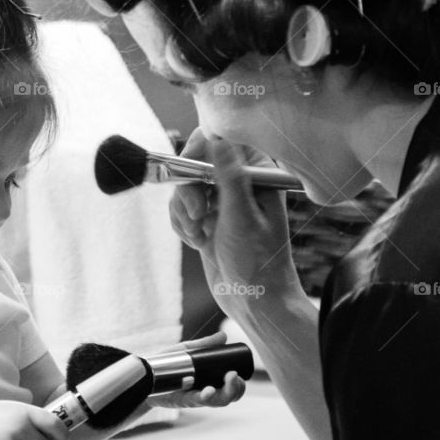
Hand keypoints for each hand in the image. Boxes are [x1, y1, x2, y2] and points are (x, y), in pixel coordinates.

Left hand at [144, 332, 246, 409]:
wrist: (142, 374)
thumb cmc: (164, 365)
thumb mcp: (187, 352)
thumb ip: (204, 345)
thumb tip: (224, 336)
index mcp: (209, 383)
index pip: (231, 390)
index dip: (239, 386)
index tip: (238, 374)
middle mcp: (204, 394)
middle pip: (227, 398)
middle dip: (236, 389)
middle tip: (234, 376)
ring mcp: (194, 398)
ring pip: (217, 402)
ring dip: (225, 392)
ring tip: (229, 379)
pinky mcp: (183, 400)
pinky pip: (198, 400)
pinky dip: (205, 395)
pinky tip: (207, 389)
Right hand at [169, 131, 298, 311]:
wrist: (254, 302)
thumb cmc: (258, 263)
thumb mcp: (241, 217)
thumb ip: (228, 176)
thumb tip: (218, 137)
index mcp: (257, 174)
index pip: (221, 140)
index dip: (199, 150)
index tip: (187, 169)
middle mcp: (240, 183)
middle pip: (196, 162)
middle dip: (189, 189)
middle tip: (198, 214)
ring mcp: (222, 200)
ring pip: (184, 186)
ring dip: (184, 211)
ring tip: (199, 234)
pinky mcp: (208, 218)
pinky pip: (181, 208)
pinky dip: (182, 224)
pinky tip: (198, 241)